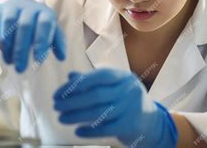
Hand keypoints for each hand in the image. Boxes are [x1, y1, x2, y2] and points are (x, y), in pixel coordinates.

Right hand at [0, 0, 65, 72]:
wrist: (17, 9)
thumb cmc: (37, 24)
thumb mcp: (49, 31)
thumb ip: (56, 42)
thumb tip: (62, 57)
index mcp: (45, 12)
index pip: (45, 25)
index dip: (42, 41)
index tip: (38, 59)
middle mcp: (29, 7)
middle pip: (25, 26)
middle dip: (22, 49)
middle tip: (20, 68)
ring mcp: (12, 7)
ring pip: (9, 23)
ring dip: (8, 45)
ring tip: (9, 61)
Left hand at [53, 69, 177, 147]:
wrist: (150, 123)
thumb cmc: (125, 101)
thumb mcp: (112, 87)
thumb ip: (92, 81)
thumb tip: (70, 76)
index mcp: (124, 77)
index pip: (98, 76)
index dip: (76, 84)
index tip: (58, 92)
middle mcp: (129, 90)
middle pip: (96, 95)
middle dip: (72, 101)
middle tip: (56, 106)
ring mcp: (132, 107)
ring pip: (99, 112)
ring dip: (76, 116)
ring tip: (61, 118)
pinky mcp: (131, 125)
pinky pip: (106, 129)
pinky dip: (90, 131)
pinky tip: (77, 131)